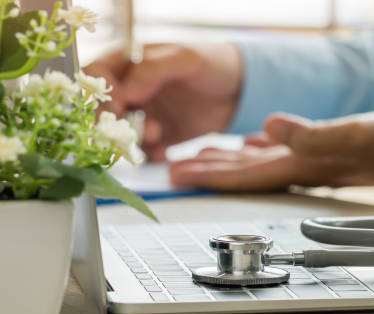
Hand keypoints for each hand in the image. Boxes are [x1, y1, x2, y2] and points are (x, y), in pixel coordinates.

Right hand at [83, 43, 242, 160]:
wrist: (240, 90)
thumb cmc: (212, 64)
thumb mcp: (186, 59)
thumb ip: (153, 70)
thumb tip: (126, 92)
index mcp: (128, 63)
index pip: (96, 76)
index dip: (100, 93)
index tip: (118, 107)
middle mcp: (129, 91)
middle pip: (101, 109)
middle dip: (111, 124)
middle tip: (129, 131)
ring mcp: (143, 116)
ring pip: (120, 135)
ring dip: (131, 140)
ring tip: (157, 134)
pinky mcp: (159, 139)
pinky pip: (144, 152)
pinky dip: (149, 156)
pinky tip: (163, 153)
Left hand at [169, 110, 373, 190]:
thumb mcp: (353, 135)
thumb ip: (310, 135)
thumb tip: (266, 126)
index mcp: (301, 165)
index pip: (245, 175)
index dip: (211, 176)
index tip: (178, 175)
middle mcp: (300, 167)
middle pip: (244, 173)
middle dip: (209, 172)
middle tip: (175, 170)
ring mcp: (311, 161)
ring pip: (258, 163)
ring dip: (228, 162)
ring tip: (201, 158)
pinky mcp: (322, 150)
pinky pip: (280, 150)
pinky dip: (260, 148)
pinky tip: (252, 143)